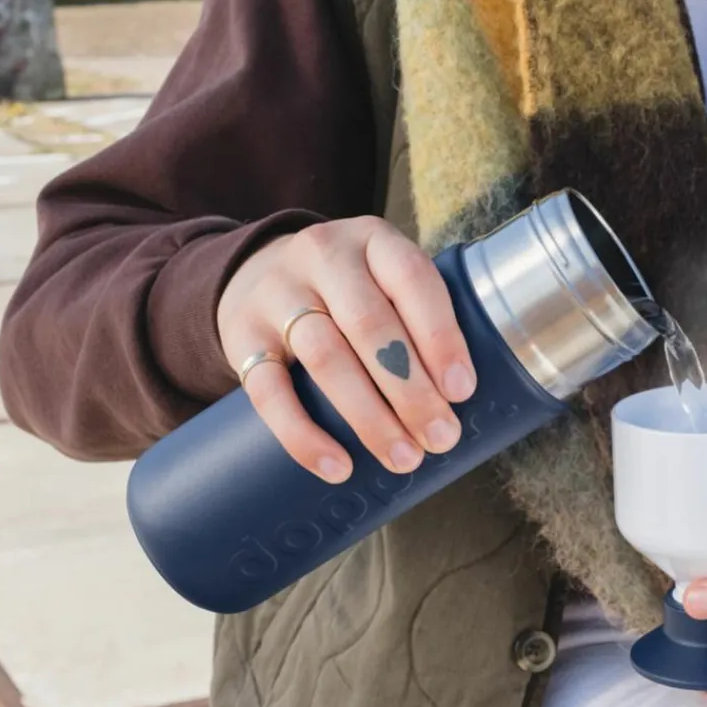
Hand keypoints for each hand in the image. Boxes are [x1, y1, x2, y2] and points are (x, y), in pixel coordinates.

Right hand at [217, 217, 477, 482]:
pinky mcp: (241, 337)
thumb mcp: (384, 279)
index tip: (462, 390)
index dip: (440, 336)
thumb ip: (420, 319)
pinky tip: (337, 466)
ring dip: (369, 416)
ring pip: (325, 357)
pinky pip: (269, 392)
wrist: (255, 275)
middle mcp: (323, 257)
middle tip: (440, 437)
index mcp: (373, 240)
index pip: (412, 279)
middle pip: (370, 324)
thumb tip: (464, 402)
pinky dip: (303, 435)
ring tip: (403, 457)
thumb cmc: (349, 292)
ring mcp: (277, 295)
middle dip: (411, 389)